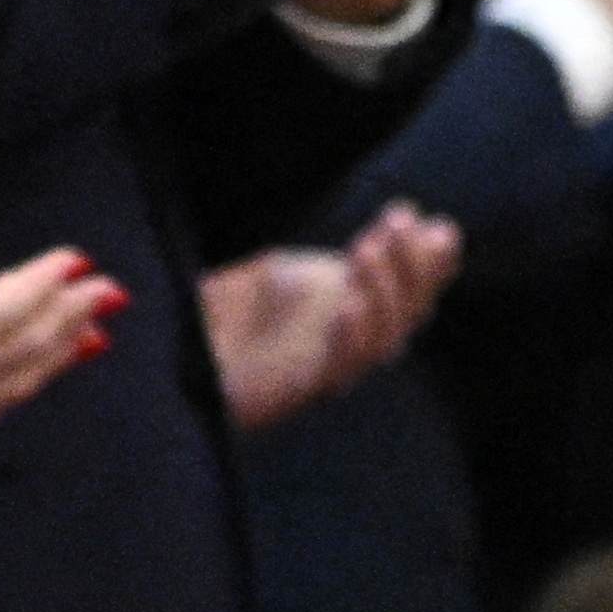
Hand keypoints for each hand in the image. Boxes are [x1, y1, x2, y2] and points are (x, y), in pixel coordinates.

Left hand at [207, 207, 456, 431]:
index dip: (432, 262)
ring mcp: (331, 368)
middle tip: (396, 221)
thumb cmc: (232, 316)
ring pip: (383, 339)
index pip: (416, 289)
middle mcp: (353, 344)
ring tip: (365, 249)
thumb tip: (410, 221)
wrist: (179, 359)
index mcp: (357, 311)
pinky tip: (347, 305)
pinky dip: (349, 338)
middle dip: (410, 265)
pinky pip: (340, 370)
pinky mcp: (302, 390)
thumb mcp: (285, 271)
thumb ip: (345, 257)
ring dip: (381, 292)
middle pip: (409, 312)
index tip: (434, 226)